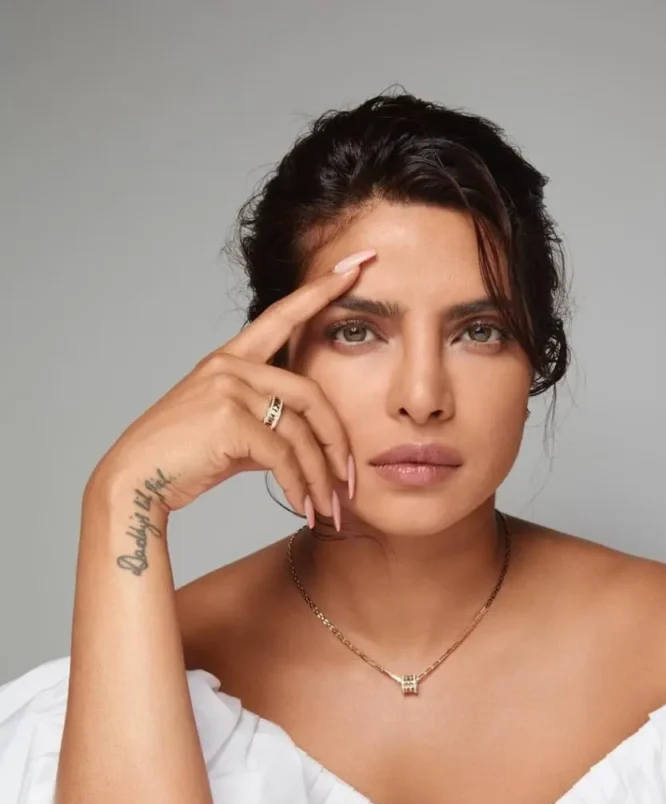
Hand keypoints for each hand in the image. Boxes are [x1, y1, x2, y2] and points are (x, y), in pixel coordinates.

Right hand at [87, 249, 377, 523]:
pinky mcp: (228, 419)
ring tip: (329, 507)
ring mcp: (229, 388)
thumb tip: (308, 448)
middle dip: (337, 442)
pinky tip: (303, 507)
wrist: (136, 481)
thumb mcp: (233, 432)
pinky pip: (283, 454)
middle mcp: (231, 366)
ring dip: (319, 477)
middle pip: (311, 395)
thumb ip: (271, 425)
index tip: (359, 263)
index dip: (322, 289)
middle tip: (350, 481)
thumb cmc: (183, 458)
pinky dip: (299, 486)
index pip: (284, 315)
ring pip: (301, 431)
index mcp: (231, 359)